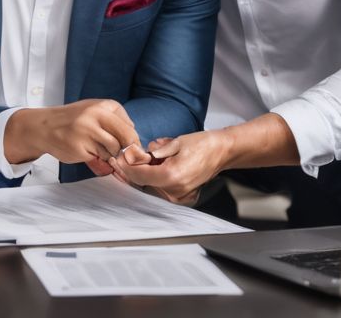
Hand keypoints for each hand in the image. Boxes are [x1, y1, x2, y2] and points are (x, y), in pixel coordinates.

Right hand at [4, 99, 138, 167]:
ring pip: (113, 150)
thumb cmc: (72, 121)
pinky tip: (86, 152)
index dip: (132, 140)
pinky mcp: (80, 147)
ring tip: (97, 150)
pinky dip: (97, 160)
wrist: (44, 127)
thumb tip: (135, 143)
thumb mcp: (94, 112)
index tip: (128, 147)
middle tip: (122, 155)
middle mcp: (96, 115)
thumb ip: (114, 122)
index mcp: (103, 106)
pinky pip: (99, 158)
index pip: (129, 126)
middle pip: (126, 137)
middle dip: (127, 150)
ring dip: (109, 155)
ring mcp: (87, 131)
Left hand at [109, 131, 231, 204]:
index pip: (139, 175)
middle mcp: (175, 191)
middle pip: (142, 182)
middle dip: (131, 169)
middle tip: (122, 157)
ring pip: (149, 185)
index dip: (126, 166)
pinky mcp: (180, 196)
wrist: (222, 152)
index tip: (118, 157)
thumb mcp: (174, 143)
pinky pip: (159, 187)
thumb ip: (152, 152)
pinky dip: (152, 176)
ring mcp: (178, 196)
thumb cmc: (202, 145)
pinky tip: (153, 164)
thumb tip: (132, 155)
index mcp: (172, 176)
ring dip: (142, 172)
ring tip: (142, 157)